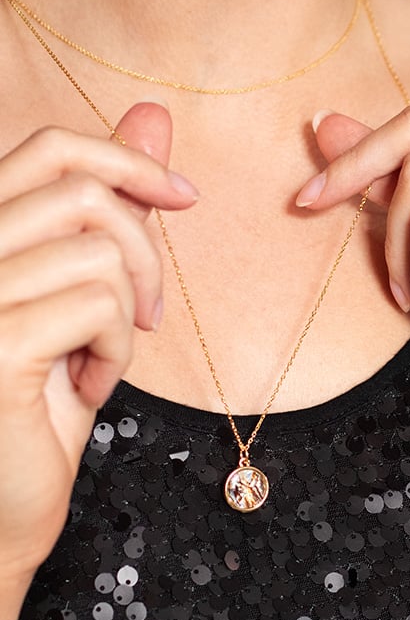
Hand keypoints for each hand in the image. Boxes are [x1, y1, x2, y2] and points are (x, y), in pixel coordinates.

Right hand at [0, 102, 196, 579]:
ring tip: (105, 360)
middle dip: (144, 250)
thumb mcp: (81, 291)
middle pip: (86, 192)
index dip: (128, 158)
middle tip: (148, 314)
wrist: (1, 504)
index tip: (182, 196)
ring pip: (101, 250)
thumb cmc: (41, 401)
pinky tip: (92, 389)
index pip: (51, 148)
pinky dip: (120, 351)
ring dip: (129, 313)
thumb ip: (108, 208)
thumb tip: (154, 115)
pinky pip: (101, 306)